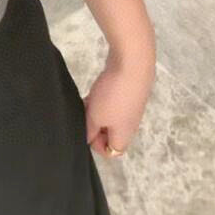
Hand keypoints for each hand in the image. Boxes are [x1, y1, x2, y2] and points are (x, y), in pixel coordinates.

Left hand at [82, 42, 155, 156]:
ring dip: (96, 110)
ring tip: (85, 101)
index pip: (113, 151)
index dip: (97, 146)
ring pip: (109, 115)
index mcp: (124, 134)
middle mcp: (130, 122)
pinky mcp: (128, 90)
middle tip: (82, 114)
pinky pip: (112, 101)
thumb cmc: (114, 95)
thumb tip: (88, 139)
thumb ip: (90, 130)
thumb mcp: (95, 117)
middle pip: (110, 132)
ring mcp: (130, 105)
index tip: (86, 131)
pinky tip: (93, 90)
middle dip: (94, 125)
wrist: (132, 63)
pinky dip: (102, 98)